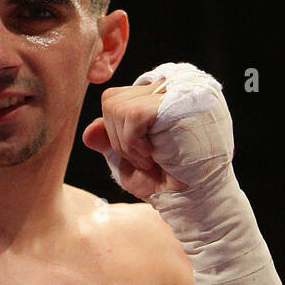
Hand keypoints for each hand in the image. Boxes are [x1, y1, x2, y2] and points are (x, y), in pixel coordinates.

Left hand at [82, 77, 187, 199]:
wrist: (196, 199)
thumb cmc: (168, 180)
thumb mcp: (129, 160)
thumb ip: (109, 141)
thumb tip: (89, 132)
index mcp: (160, 94)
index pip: (116, 98)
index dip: (116, 132)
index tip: (139, 154)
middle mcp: (171, 84)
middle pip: (112, 100)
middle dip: (118, 140)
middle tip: (146, 160)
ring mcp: (178, 88)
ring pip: (118, 106)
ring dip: (127, 144)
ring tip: (151, 158)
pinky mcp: (180, 100)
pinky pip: (133, 113)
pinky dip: (134, 142)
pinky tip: (153, 155)